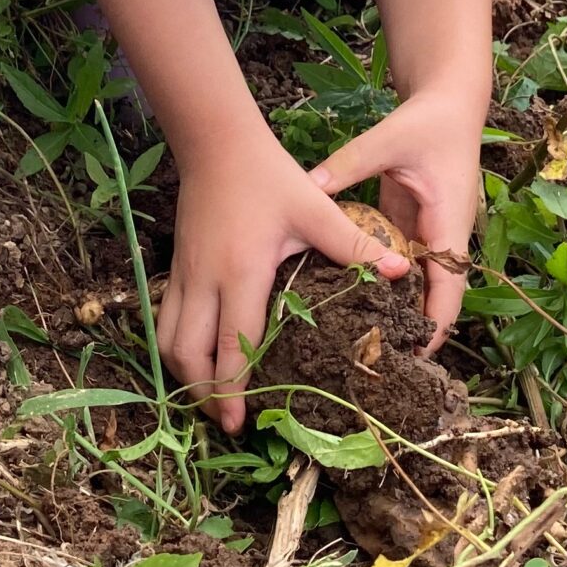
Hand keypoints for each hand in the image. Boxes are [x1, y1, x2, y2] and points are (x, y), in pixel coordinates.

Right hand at [156, 130, 409, 432]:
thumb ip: (354, 243)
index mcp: (242, 273)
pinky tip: (193, 358)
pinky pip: (165, 319)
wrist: (216, 142)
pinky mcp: (178, 267)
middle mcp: (206, 281)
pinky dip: (174, 347)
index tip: (239, 423)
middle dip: (203, 394)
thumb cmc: (268, 176)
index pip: (232, 345)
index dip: (233, 389)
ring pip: (168, 341)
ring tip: (208, 397)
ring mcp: (186, 275)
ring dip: (184, 374)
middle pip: (189, 355)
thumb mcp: (315, 208)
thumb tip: (401, 270)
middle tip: (226, 421)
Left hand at [309, 86, 485, 344]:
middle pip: (436, 298)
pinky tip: (356, 304)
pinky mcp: (415, 229)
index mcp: (448, 224)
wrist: (449, 104)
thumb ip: (349, 164)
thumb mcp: (388, 141)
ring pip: (419, 287)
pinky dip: (386, 287)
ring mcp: (431, 236)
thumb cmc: (427, 123)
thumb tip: (309, 187)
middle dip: (414, 331)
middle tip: (377, 363)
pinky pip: (403, 267)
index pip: (448, 289)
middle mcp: (445, 238)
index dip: (434, 325)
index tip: (412, 355)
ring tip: (363, 344)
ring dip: (399, 313)